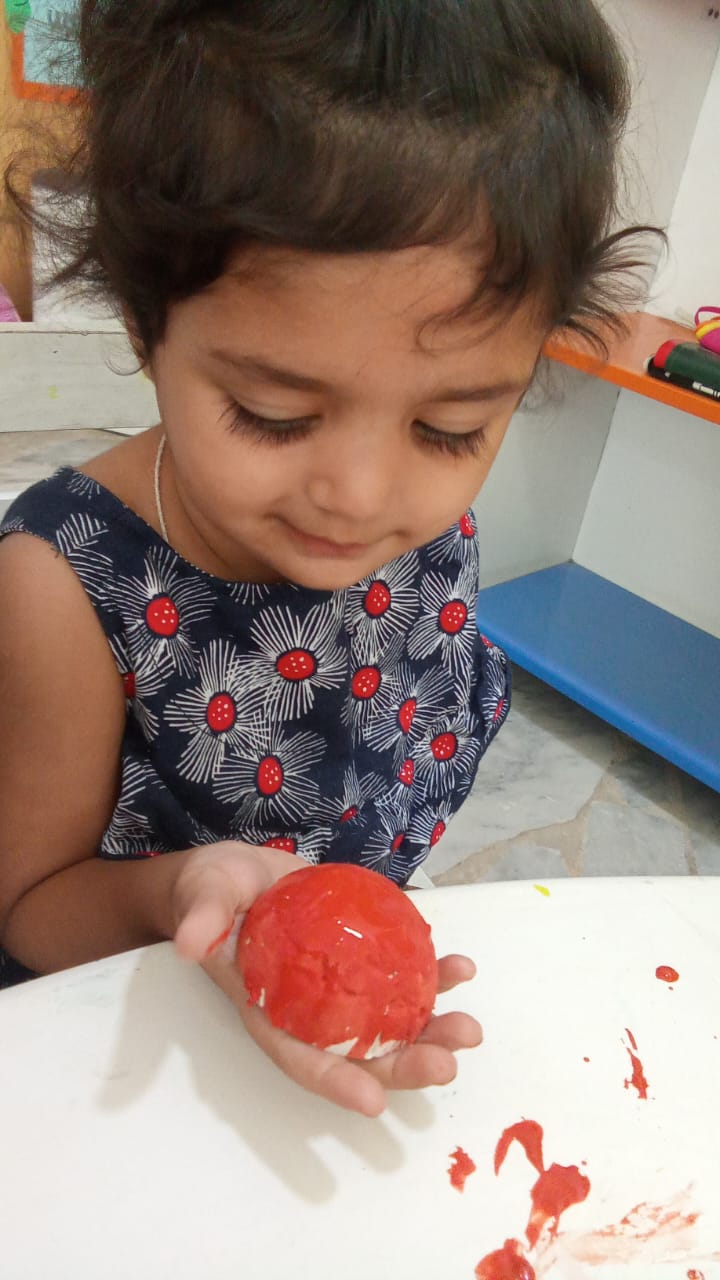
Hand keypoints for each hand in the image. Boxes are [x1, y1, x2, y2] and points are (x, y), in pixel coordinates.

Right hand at [173, 843, 481, 1116]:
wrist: (235, 870)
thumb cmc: (212, 890)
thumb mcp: (202, 896)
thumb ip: (201, 918)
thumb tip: (193, 944)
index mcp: (267, 1009)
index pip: (299, 1056)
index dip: (334, 1082)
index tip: (372, 1101)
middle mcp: (308, 1009)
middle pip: (359, 1051)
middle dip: (404, 1064)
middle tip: (446, 1063)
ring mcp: (338, 985)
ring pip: (389, 1020)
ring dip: (432, 1029)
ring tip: (469, 1029)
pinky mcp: (359, 954)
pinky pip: (400, 974)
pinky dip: (433, 976)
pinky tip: (461, 970)